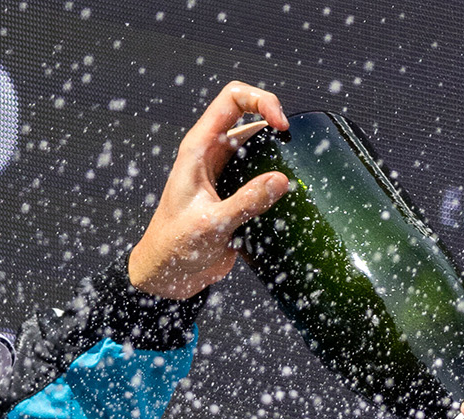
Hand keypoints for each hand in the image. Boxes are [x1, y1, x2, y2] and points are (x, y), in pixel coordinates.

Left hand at [127, 81, 292, 299]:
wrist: (167, 274)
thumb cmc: (174, 247)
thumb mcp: (212, 224)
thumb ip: (246, 202)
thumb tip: (280, 181)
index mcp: (198, 148)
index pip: (232, 99)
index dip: (261, 100)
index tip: (281, 126)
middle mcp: (212, 154)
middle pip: (250, 116)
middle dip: (276, 124)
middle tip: (294, 146)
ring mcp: (225, 173)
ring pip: (258, 146)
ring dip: (278, 153)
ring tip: (296, 168)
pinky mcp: (235, 193)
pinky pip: (261, 174)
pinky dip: (276, 178)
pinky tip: (288, 195)